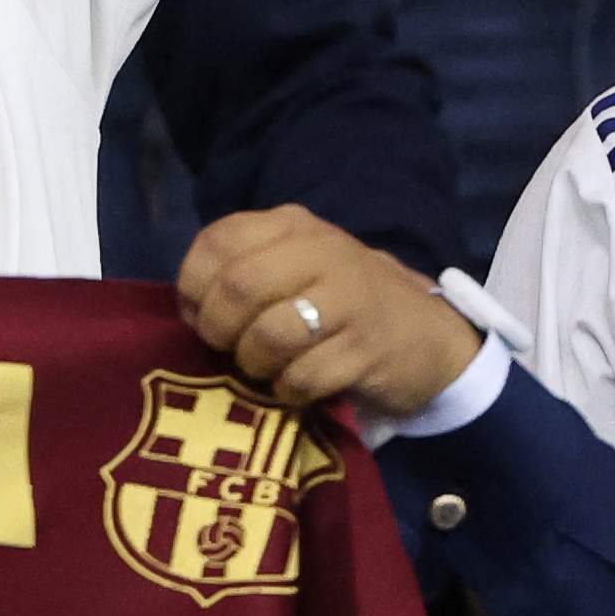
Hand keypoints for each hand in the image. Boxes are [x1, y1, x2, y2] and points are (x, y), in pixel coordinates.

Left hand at [180, 208, 494, 422]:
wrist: (427, 335)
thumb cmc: (341, 302)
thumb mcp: (296, 265)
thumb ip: (244, 269)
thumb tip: (188, 307)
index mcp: (293, 225)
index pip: (217, 241)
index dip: (194, 287)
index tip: (200, 315)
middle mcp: (321, 251)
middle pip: (237, 288)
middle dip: (220, 330)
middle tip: (231, 348)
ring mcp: (348, 299)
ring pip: (267, 335)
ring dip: (254, 364)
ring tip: (268, 368)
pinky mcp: (366, 348)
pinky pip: (302, 376)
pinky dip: (288, 390)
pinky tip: (298, 385)